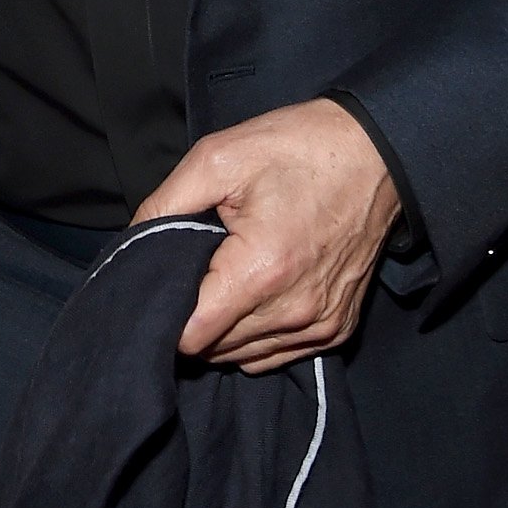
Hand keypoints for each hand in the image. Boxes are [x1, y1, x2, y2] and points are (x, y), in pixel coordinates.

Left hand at [135, 99, 400, 373]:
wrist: (378, 153)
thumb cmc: (297, 149)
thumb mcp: (217, 158)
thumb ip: (163, 206)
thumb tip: (129, 246)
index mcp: (261, 271)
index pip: (191, 336)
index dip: (165, 316)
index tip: (158, 288)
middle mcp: (295, 310)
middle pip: (214, 349)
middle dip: (191, 320)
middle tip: (189, 275)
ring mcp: (321, 324)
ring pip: (244, 358)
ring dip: (223, 332)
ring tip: (220, 283)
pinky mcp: (338, 328)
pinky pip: (278, 355)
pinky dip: (256, 337)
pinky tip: (250, 298)